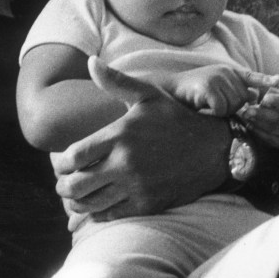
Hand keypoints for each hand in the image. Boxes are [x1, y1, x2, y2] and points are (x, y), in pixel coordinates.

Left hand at [51, 56, 228, 220]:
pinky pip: (110, 216)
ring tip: (77, 196)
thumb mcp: (149, 95)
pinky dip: (98, 214)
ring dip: (77, 202)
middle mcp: (125, 163)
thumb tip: (90, 61)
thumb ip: (115, 81)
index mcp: (119, 136)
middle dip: (64, 187)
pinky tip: (98, 205)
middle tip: (64, 184)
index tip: (62, 165)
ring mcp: (137, 186)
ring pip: (90, 204)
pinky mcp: (148, 204)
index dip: (61, 164)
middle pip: (75, 185)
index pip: (73, 157)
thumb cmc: (177, 119)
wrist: (217, 149)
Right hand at [168, 65, 278, 116]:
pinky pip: (221, 109)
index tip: (278, 82)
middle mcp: (225, 71)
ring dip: (222, 111)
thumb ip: (233, 90)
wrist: (168, 90)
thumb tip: (253, 96)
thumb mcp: (215, 87)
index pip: (251, 76)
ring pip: (234, 105)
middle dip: (233, 107)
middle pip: (244, 98)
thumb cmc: (192, 92)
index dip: (265, 80)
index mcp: (228, 71)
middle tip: (215, 107)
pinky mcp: (209, 88)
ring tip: (208, 106)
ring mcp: (217, 78)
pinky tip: (203, 108)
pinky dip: (213, 113)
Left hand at [241, 82, 278, 151]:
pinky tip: (251, 125)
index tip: (264, 98)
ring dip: (257, 123)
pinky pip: (272, 140)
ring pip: (274, 130)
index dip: (278, 101)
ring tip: (245, 116)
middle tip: (247, 110)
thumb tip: (270, 78)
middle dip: (262, 114)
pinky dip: (259, 132)